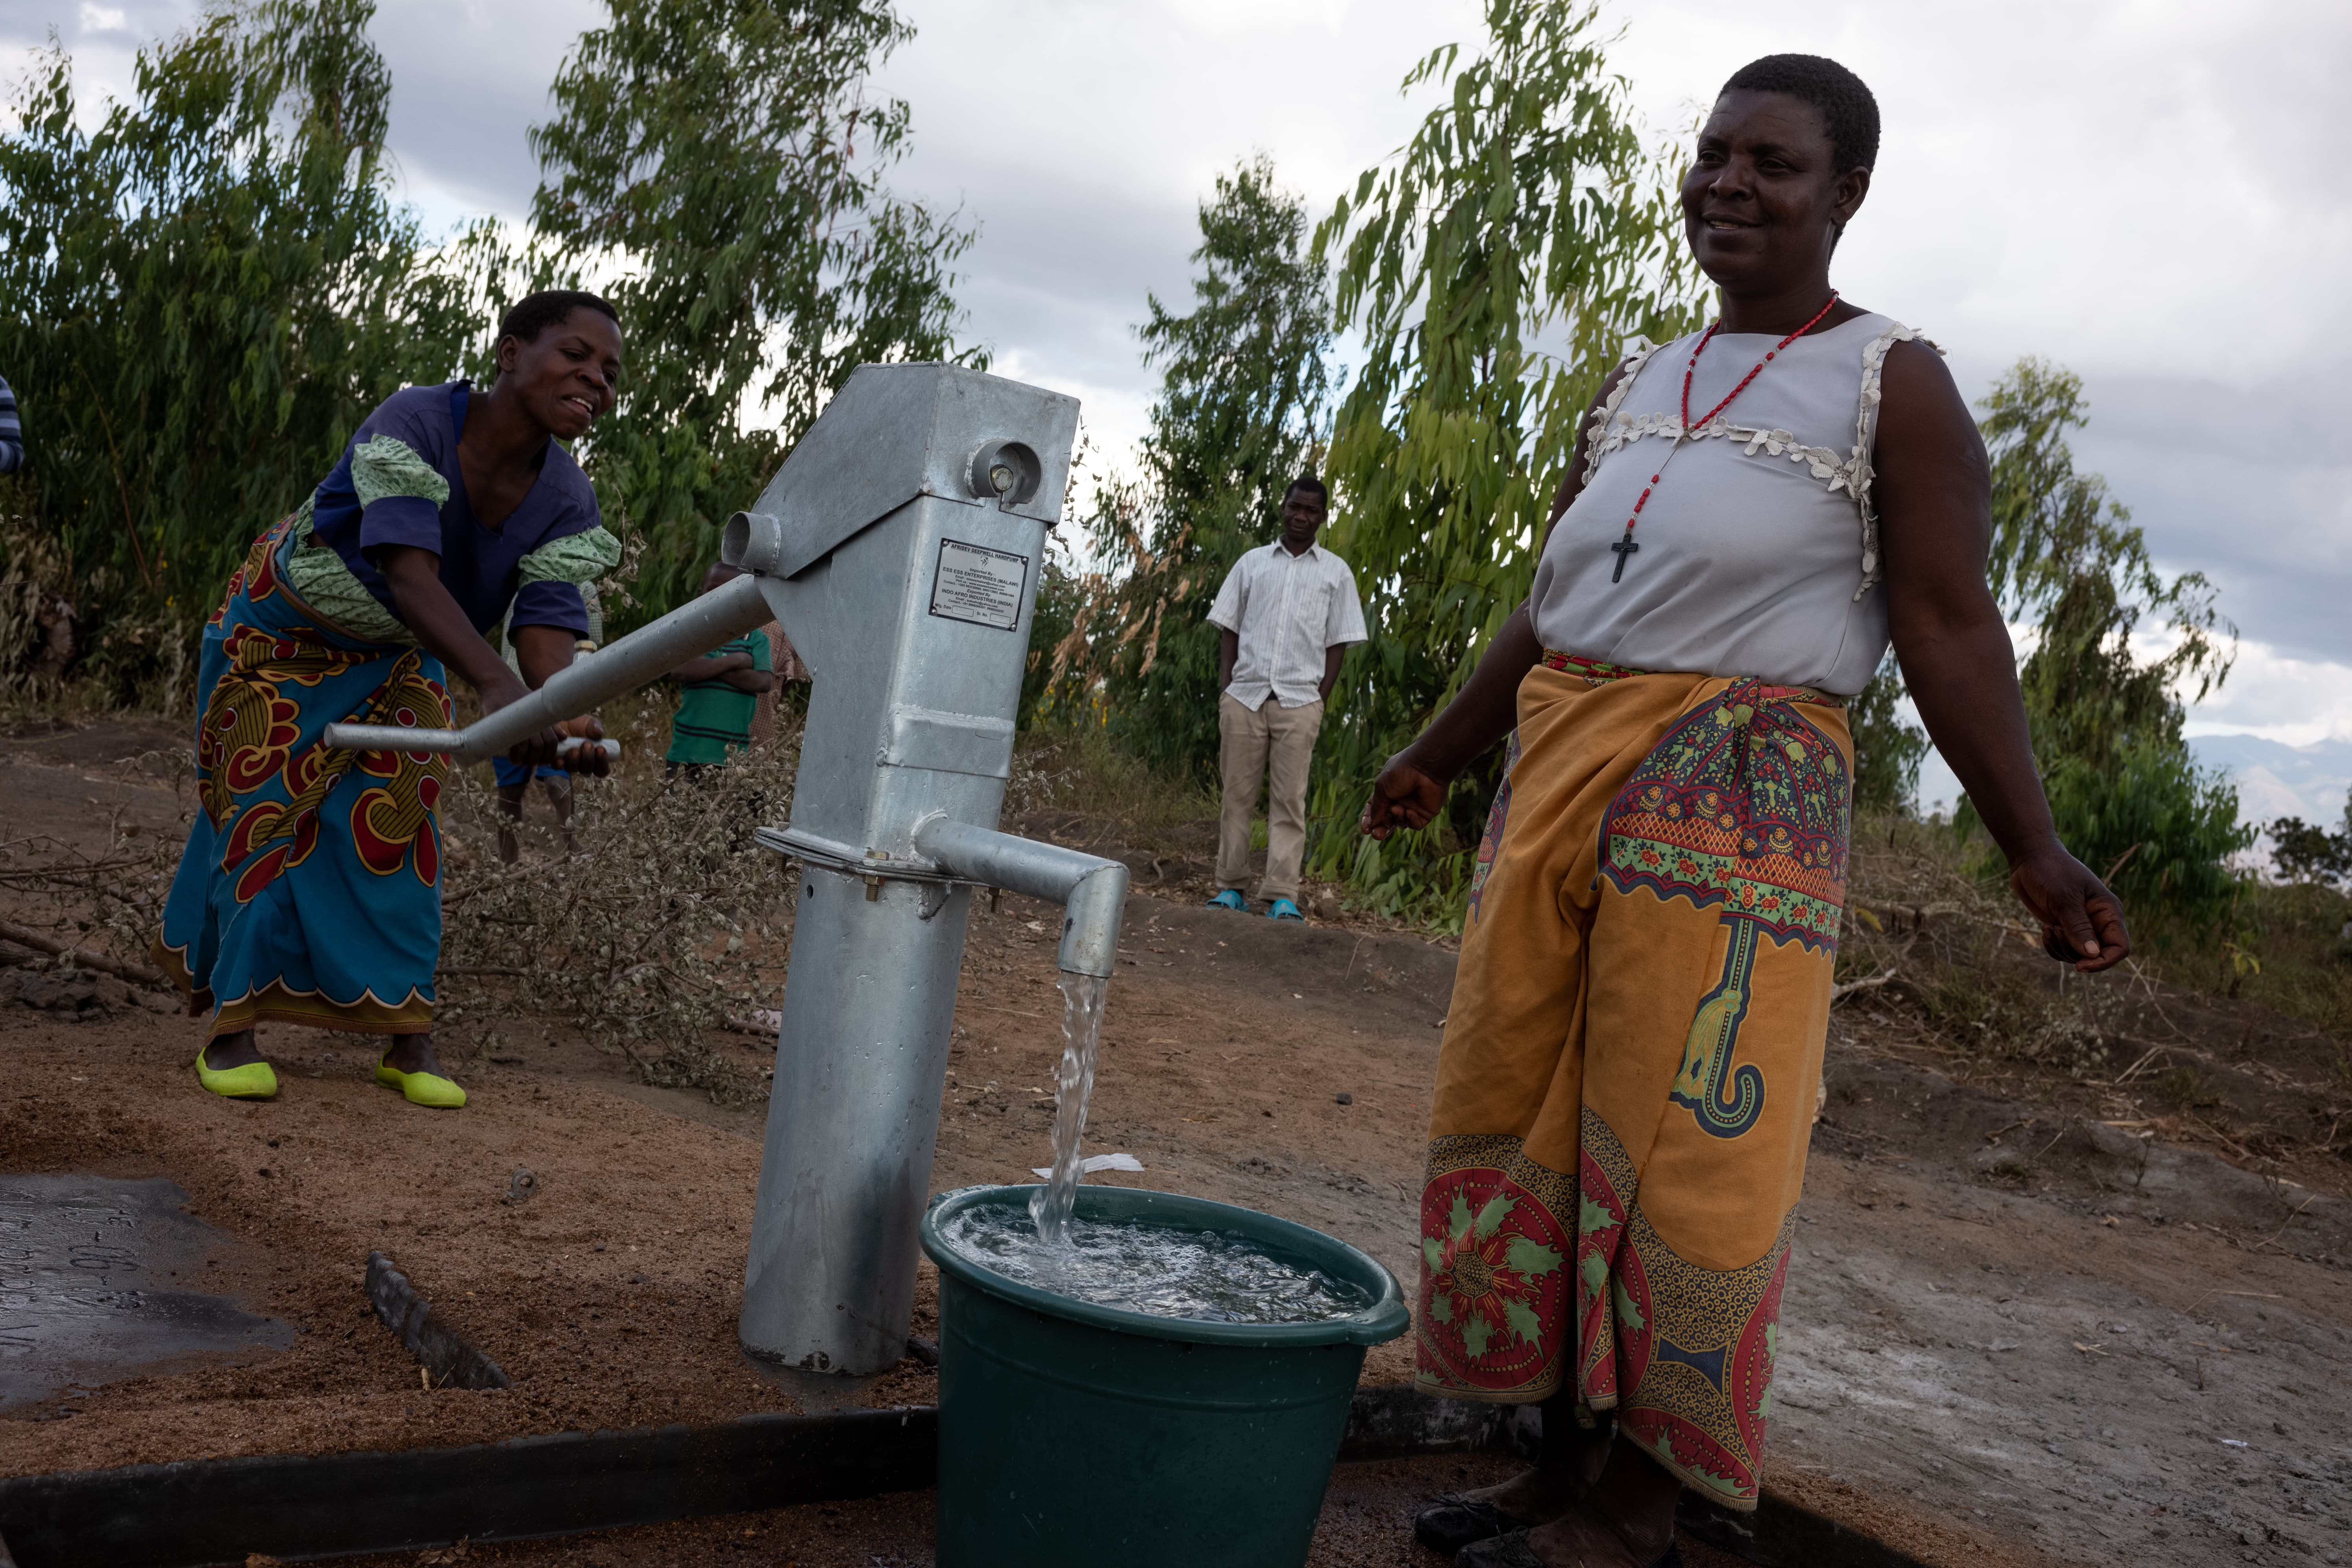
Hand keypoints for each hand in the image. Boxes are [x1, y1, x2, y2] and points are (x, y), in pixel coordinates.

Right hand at [478, 669, 564, 768]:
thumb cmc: (518, 699)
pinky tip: (512, 758)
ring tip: (518, 761)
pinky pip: (516, 742)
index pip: (553, 741)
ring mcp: (523, 721)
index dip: (549, 754)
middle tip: (527, 763)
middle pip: (543, 746)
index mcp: (543, 719)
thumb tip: (563, 737)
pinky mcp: (509, 722)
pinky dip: (516, 754)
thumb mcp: (537, 708)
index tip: (542, 762)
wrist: (499, 684)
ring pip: (532, 746)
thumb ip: (550, 724)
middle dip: (536, 759)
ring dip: (526, 759)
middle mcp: (536, 720)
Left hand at [553, 716, 610, 776]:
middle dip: (588, 758)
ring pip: (573, 769)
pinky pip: (558, 767)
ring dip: (575, 760)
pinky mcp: (556, 760)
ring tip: (575, 749)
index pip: (602, 769)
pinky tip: (561, 759)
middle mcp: (582, 763)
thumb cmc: (580, 723)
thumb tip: (599, 733)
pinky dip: (560, 764)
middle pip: (587, 770)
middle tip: (587, 744)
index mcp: (595, 757)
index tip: (600, 749)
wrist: (563, 720)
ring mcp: (569, 762)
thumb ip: (595, 727)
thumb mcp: (590, 723)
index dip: (602, 763)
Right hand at [1360, 753, 1446, 840]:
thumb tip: (1371, 824)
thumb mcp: (1382, 788)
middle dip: (1381, 828)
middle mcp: (1399, 800)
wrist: (1426, 767)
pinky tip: (1410, 811)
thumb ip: (1376, 808)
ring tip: (1398, 809)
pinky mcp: (1426, 813)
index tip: (1366, 830)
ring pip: (1400, 823)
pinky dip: (1411, 820)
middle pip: (1387, 820)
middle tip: (1377, 835)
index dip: (1369, 820)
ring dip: (1397, 818)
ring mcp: (1413, 807)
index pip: (1375, 810)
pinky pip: (1415, 824)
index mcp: (1387, 792)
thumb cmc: (1401, 773)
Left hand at [2009, 846, 2129, 971]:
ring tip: (2049, 928)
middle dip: (2075, 953)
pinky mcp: (2064, 928)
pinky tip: (2044, 930)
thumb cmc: (2051, 872)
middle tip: (2056, 931)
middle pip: (2097, 955)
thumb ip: (2078, 927)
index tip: (2081, 965)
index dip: (2104, 961)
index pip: (2120, 948)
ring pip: (2078, 956)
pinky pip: (2063, 950)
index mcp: (2108, 912)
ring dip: (2061, 948)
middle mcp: (2098, 922)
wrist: (2030, 859)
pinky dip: (2053, 947)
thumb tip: (2092, 955)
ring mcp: (2081, 926)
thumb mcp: (2064, 899)